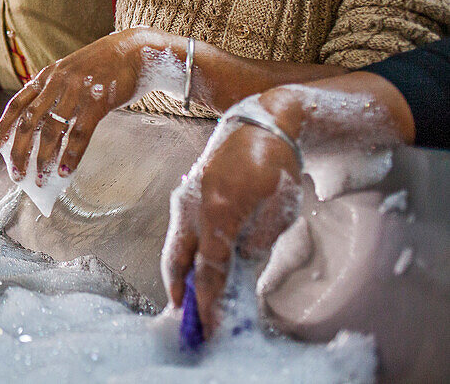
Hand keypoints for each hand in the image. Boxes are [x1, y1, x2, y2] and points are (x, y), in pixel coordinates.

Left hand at [0, 28, 167, 182]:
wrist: (137, 50)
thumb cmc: (104, 66)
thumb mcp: (72, 71)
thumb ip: (56, 91)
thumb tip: (42, 125)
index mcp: (48, 76)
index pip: (18, 103)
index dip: (4, 125)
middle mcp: (57, 83)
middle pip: (29, 122)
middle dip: (20, 150)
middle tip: (16, 174)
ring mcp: (77, 92)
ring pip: (51, 130)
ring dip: (43, 158)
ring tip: (40, 180)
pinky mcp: (98, 102)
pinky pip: (79, 133)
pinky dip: (71, 155)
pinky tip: (66, 171)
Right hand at [161, 119, 301, 337]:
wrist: (260, 126)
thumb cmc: (276, 168)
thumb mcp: (278, 215)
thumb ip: (256, 249)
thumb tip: (238, 278)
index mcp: (220, 213)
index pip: (208, 270)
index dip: (208, 303)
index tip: (209, 326)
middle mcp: (192, 207)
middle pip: (177, 262)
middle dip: (179, 294)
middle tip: (185, 321)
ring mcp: (183, 199)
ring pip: (174, 248)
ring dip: (179, 277)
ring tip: (187, 301)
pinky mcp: (183, 195)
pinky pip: (179, 233)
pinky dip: (182, 256)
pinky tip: (191, 270)